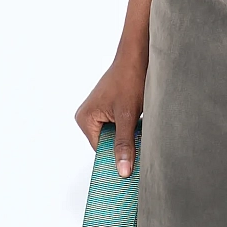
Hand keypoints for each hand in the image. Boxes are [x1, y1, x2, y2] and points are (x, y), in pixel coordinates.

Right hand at [75, 46, 146, 176]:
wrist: (138, 56)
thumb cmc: (130, 79)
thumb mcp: (128, 116)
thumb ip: (124, 144)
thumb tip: (122, 171)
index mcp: (85, 120)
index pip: (101, 151)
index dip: (116, 159)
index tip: (132, 169)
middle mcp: (87, 117)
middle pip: (108, 144)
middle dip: (124, 147)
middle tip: (141, 150)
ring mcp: (98, 113)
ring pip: (115, 136)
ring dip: (129, 137)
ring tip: (141, 131)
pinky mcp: (109, 109)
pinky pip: (119, 127)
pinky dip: (130, 129)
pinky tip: (141, 125)